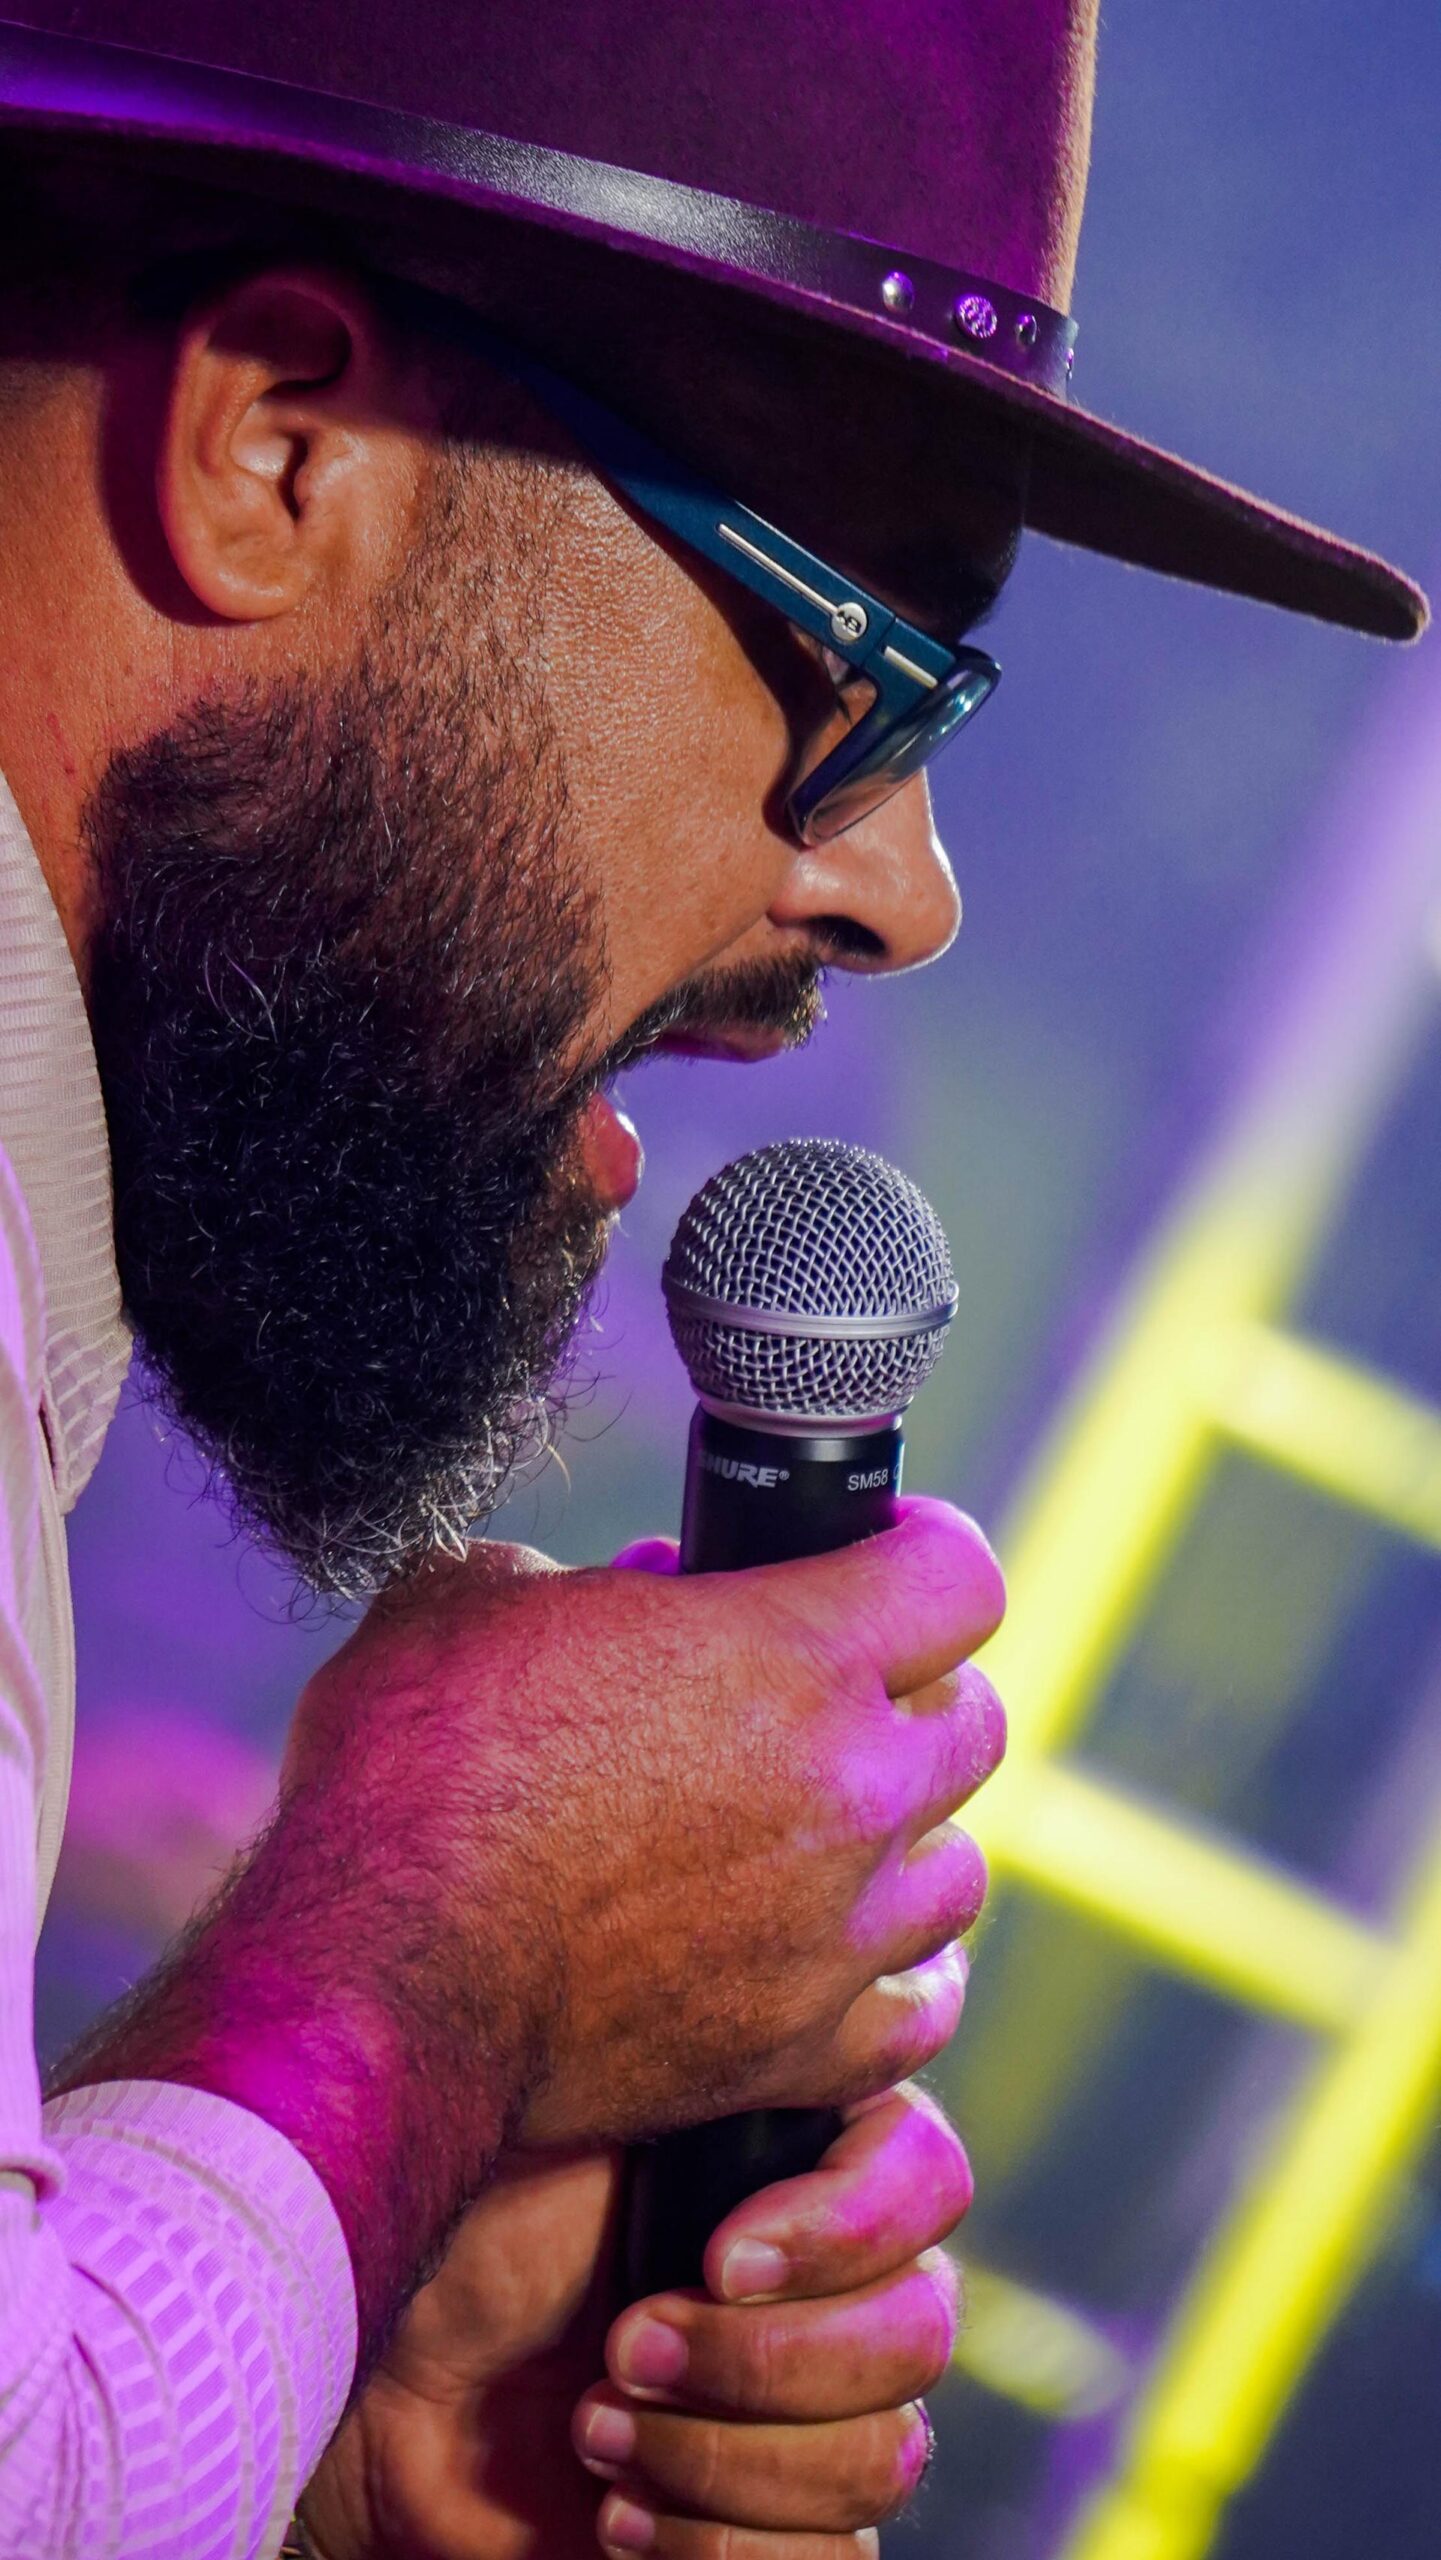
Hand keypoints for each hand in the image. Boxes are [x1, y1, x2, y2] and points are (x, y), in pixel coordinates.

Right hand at [287, 1494, 1002, 2145]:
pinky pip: (916, 2013)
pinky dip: (891, 1981)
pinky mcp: (801, 2048)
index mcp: (796, 1653)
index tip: (885, 1555)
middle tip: (841, 1695)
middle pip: (975, 1722)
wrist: (379, 1986)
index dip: (920, 1549)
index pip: (958, 1576)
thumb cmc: (412, 1778)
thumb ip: (578, 1577)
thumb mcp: (471, 1601)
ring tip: (829, 1832)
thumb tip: (639, 1587)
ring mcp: (838, 1929)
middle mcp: (850, 1789)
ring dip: (905, 1841)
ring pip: (957, 1870)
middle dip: (915, 1693)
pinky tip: (842, 1956)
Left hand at [300, 2084, 967, 2558]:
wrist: (372, 2381)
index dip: (847, 2228)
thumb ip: (717, 2070)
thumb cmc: (465, 2216)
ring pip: (883, 2460)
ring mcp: (808, 2414)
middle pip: (920, 2334)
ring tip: (593, 2431)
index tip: (716, 2254)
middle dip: (760, 2360)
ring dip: (721, 2459)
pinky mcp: (769, 2530)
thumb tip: (808, 2024)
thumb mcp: (590, 2106)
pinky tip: (615, 2517)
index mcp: (805, 2155)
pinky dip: (719, 2550)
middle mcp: (830, 2279)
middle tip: (620, 2350)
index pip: (931, 2175)